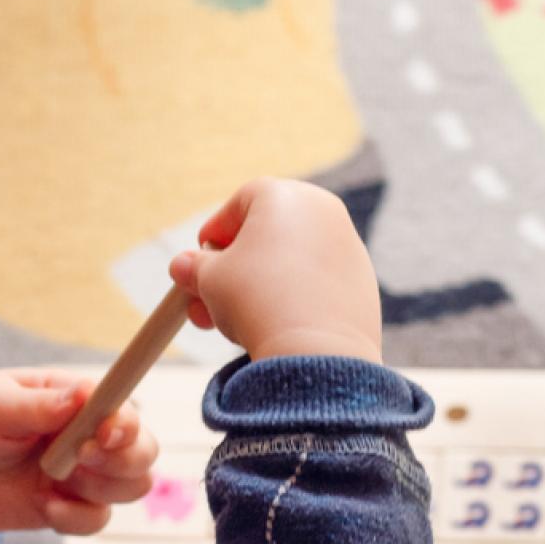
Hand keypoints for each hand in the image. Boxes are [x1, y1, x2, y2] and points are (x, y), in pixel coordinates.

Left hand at [0, 370, 158, 543]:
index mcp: (76, 398)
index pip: (124, 406)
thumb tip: (84, 394)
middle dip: (123, 458)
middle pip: (145, 450)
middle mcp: (90, 435)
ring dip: (100, 486)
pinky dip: (76, 517)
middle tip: (80, 458)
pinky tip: (44, 504)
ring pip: (134, 486)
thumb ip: (38, 405)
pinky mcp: (71, 507)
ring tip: (53, 479)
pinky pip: (99, 520)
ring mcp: (84, 474)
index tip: (104, 431)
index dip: (125, 421)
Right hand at [166, 178, 382, 362]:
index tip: (200, 258)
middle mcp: (322, 209)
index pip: (239, 203)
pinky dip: (295, 296)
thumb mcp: (210, 280)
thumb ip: (194, 267)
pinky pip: (317, 282)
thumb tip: (181, 267)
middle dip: (234, 267)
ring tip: (235, 320)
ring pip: (293, 259)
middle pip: (268, 232)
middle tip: (208, 299)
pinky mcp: (363, 279)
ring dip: (262, 284)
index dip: (215, 232)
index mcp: (283, 194)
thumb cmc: (257, 300)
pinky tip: (276, 324)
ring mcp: (348, 244)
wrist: (317, 348)